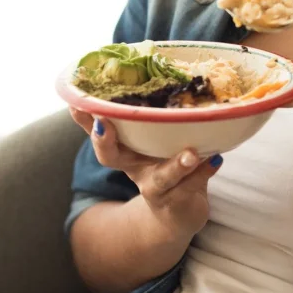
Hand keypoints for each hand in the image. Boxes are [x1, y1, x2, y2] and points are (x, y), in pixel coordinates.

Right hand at [69, 108, 222, 240]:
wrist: (176, 216)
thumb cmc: (161, 167)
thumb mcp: (149, 144)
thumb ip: (144, 118)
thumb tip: (146, 77)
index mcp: (124, 151)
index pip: (97, 132)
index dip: (85, 122)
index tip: (76, 105)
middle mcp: (134, 169)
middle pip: (112, 157)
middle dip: (104, 141)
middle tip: (103, 124)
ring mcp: (156, 188)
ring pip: (161, 178)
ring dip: (175, 165)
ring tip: (191, 154)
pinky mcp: (178, 202)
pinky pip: (192, 186)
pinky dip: (205, 171)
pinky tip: (215, 159)